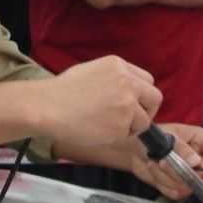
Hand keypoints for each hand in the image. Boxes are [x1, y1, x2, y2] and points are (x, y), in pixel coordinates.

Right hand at [42, 56, 161, 146]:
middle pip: (154, 98)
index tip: (133, 103)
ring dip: (131, 126)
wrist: (48, 107)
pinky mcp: (122, 126)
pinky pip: (129, 135)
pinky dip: (117, 136)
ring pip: (144, 121)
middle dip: (146, 110)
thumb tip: (130, 92)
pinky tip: (99, 130)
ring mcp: (126, 105)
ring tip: (107, 124)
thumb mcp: (93, 70)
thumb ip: (116, 78)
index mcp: (119, 66)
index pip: (148, 80)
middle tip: (131, 119)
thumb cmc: (63, 90)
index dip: (141, 94)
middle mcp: (127, 82)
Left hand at [126, 123, 202, 200]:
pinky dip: (161, 183)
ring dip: (166, 177)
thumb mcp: (166, 136)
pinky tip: (154, 170)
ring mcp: (190, 176)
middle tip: (161, 161)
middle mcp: (200, 160)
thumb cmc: (152, 136)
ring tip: (154, 162)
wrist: (134, 148)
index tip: (195, 167)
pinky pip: (175, 193)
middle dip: (178, 171)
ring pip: (186, 187)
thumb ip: (182, 149)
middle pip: (202, 176)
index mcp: (202, 141)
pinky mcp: (179, 187)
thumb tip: (197, 163)